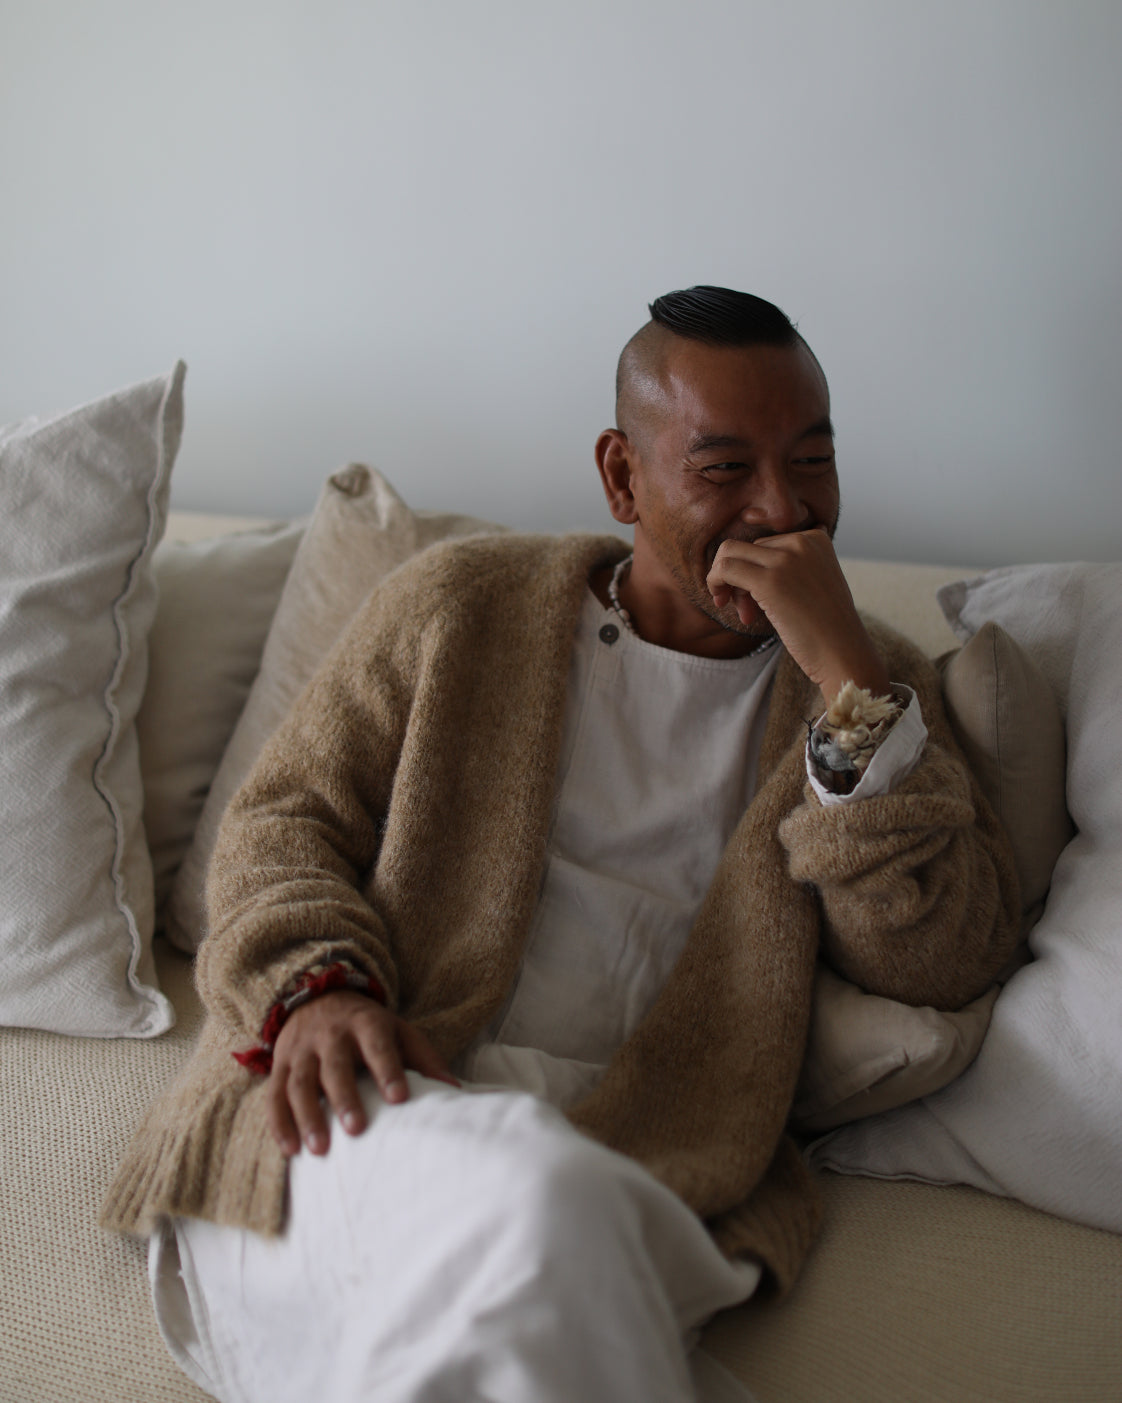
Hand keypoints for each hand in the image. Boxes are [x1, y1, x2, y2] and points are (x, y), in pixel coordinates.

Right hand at [267, 990, 458, 1155]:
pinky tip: (290, 1149)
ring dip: (308, 1116)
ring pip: (300, 1083)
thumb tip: (454, 1089)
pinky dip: (279, 1123)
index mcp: (365, 1024)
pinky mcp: (280, 1066)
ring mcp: (302, 1051)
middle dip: (344, 1097)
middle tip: (356, 1129)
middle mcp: (331, 1035)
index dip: (387, 1070)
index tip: (399, 1098)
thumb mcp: (398, 1031)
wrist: (317, 998)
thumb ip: (423, 1058)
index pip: (377, 1045)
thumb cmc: (367, 1027)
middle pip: (335, 1066)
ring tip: (320, 1149)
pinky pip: (274, 1095)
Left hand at [707, 527, 890, 702]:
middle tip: (745, 609)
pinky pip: (725, 569)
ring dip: (725, 581)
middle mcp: (801, 541)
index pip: (766, 544)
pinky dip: (715, 582)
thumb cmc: (827, 628)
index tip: (756, 598)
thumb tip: (743, 562)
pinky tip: (722, 603)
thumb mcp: (816, 582)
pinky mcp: (769, 580)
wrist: (843, 653)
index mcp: (815, 538)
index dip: (755, 569)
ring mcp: (785, 559)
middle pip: (747, 549)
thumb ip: (791, 566)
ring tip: (740, 611)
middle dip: (740, 578)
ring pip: (729, 553)